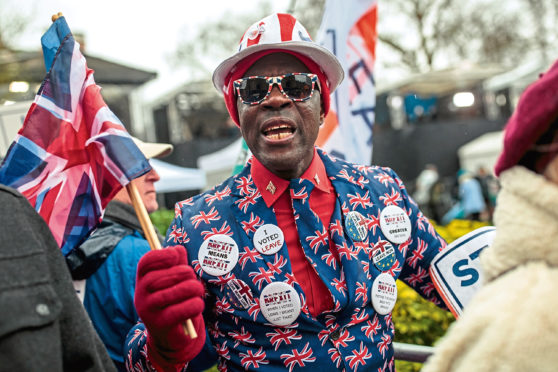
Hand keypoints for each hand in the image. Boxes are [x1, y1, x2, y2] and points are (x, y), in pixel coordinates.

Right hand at [135, 246, 205, 369]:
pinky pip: (182, 309)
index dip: (160, 255)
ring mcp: (149, 312)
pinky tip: (197, 304)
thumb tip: (178, 249)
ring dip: (192, 288)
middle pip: (159, 277)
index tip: (175, 255)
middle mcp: (141, 296)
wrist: (170, 336)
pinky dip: (195, 304)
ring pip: (172, 293)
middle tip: (192, 276)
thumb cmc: (174, 301)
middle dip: (182, 273)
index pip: (145, 263)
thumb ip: (177, 264)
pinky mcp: (161, 325)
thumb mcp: (175, 281)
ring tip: (198, 290)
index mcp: (143, 281)